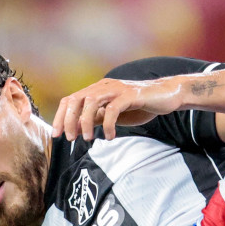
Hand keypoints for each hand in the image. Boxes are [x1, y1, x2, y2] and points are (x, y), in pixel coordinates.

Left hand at [51, 77, 182, 140]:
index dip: (60, 116)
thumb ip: (97, 118)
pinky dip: (108, 124)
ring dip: (85, 122)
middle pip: (76, 99)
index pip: (71, 100)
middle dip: (69, 120)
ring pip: (91, 101)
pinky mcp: (131, 95)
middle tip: (70, 139)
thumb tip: (77, 128)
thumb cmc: (141, 106)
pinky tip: (110, 136)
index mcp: (98, 90)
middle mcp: (104, 86)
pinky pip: (113, 109)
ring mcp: (117, 89)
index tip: (57, 135)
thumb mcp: (114, 114)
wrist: (167, 95)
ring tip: (88, 138)